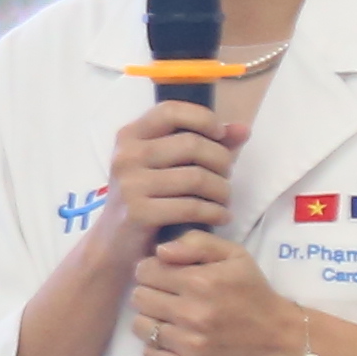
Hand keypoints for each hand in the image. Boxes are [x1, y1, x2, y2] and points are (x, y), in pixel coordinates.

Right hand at [95, 95, 236, 264]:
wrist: (114, 244)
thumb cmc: (146, 198)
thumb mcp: (166, 166)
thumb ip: (205, 143)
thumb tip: (242, 129)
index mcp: (130, 136)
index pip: (171, 111)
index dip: (203, 119)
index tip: (220, 136)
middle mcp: (126, 156)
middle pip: (192, 144)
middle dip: (221, 161)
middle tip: (226, 177)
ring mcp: (130, 185)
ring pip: (196, 177)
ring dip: (222, 190)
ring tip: (225, 200)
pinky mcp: (139, 213)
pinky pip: (191, 206)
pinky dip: (215, 212)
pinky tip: (221, 216)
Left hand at [126, 231, 308, 355]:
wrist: (282, 340)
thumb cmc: (255, 294)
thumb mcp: (235, 256)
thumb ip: (197, 243)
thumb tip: (159, 250)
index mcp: (201, 282)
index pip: (145, 271)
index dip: (151, 270)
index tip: (164, 275)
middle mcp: (192, 314)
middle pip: (139, 297)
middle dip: (151, 292)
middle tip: (169, 297)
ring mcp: (189, 345)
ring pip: (140, 326)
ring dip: (151, 319)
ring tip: (171, 318)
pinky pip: (149, 354)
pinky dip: (157, 346)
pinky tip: (175, 339)